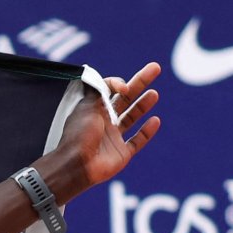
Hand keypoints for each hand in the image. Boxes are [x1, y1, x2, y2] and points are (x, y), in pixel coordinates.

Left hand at [39, 62, 161, 201]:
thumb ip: (100, 90)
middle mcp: (103, 122)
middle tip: (155, 68)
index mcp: (93, 110)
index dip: (117, 83)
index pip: (108, 90)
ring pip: (132, 118)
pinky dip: (147, 132)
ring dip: (143, 105)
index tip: (123, 86)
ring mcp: (113, 138)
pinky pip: (137, 141)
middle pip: (125, 99)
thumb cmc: (79, 134)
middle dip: (140, 83)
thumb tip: (118, 83)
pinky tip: (155, 120)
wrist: (77, 164)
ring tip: (154, 94)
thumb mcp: (86, 106)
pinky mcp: (122, 153)